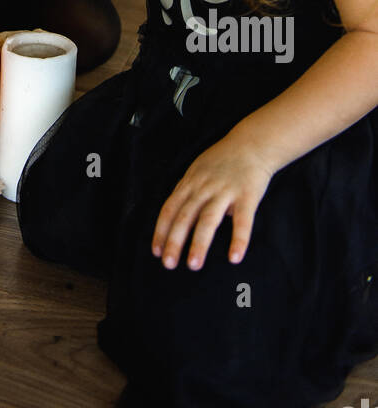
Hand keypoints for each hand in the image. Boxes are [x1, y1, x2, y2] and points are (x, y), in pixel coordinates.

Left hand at [151, 137, 274, 270]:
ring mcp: (225, 191)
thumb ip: (188, 192)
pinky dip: (239, 239)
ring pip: (208, 219)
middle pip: (184, 216)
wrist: (252, 143)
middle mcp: (204, 187)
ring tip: (193, 264)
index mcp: (190, 183)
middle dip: (174, 241)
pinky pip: (242, 220)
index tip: (156, 251)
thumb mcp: (197, 170)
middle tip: (168, 264)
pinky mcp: (247, 195)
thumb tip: (176, 217)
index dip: (161, 230)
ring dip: (199, 243)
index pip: (169, 208)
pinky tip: (234, 257)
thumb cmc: (223, 160)